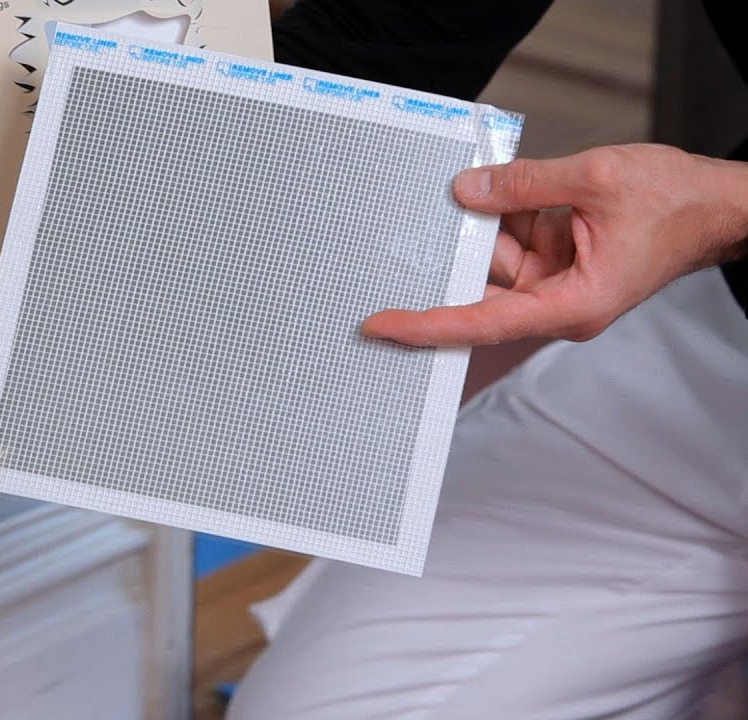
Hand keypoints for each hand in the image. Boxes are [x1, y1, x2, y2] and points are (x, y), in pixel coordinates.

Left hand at [362, 144, 747, 346]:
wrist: (721, 203)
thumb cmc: (679, 204)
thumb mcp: (595, 179)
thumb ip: (525, 184)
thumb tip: (468, 190)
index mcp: (572, 304)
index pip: (482, 322)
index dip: (428, 325)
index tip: (385, 326)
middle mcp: (561, 303)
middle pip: (485, 286)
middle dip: (454, 254)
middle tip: (409, 232)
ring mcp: (559, 283)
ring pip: (497, 257)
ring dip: (486, 222)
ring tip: (475, 185)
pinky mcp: (560, 262)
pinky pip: (517, 240)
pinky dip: (506, 214)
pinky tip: (495, 188)